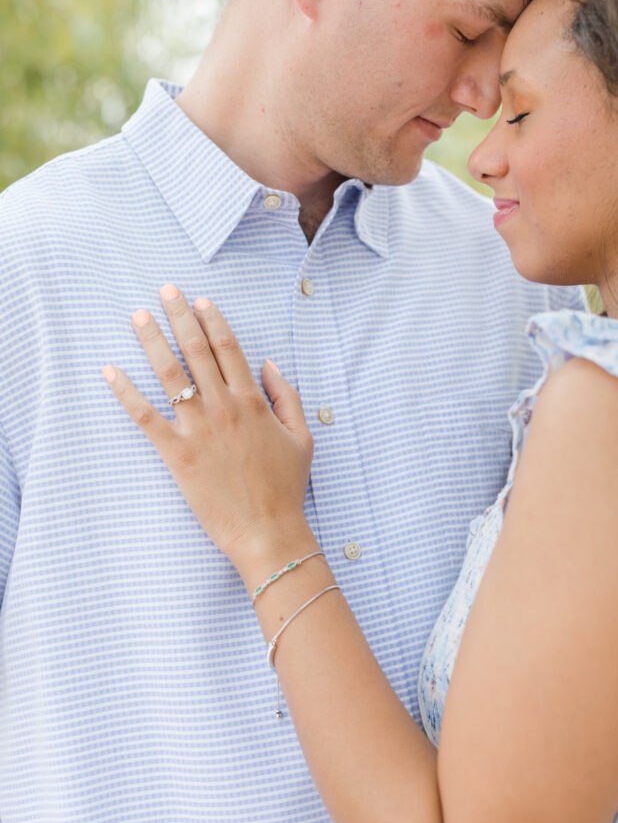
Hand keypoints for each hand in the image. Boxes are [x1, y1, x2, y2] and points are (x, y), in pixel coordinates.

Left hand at [102, 285, 315, 573]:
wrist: (268, 531)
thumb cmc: (285, 488)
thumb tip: (268, 364)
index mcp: (253, 402)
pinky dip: (126, 392)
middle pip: (197, 351)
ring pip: (170, 375)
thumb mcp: (302, 437)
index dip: (213, 321)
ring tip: (139, 317)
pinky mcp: (178, 454)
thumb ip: (287, 396)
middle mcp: (224, 408)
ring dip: (152, 341)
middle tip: (166, 291)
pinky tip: (111, 371)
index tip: (200, 301)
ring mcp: (198, 430)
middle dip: (180, 316)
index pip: (228, 349)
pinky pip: (145, 417)